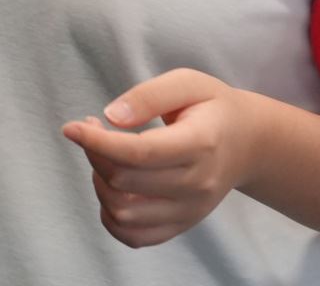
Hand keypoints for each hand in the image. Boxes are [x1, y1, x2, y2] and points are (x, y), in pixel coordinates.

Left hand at [61, 69, 258, 249]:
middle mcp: (197, 183)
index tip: (71, 127)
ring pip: (123, 213)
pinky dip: (110, 217)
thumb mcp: (188, 83)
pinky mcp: (182, 224)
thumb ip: (149, 95)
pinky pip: (134, 237)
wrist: (248, 142)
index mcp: (200, 143)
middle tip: (91, 129)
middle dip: (94, 154)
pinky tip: (111, 187)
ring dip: (99, 183)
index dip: (97, 142)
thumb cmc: (212, 107)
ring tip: (105, 156)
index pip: (140, 153)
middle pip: (125, 182)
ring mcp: (190, 210)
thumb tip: (111, 117)